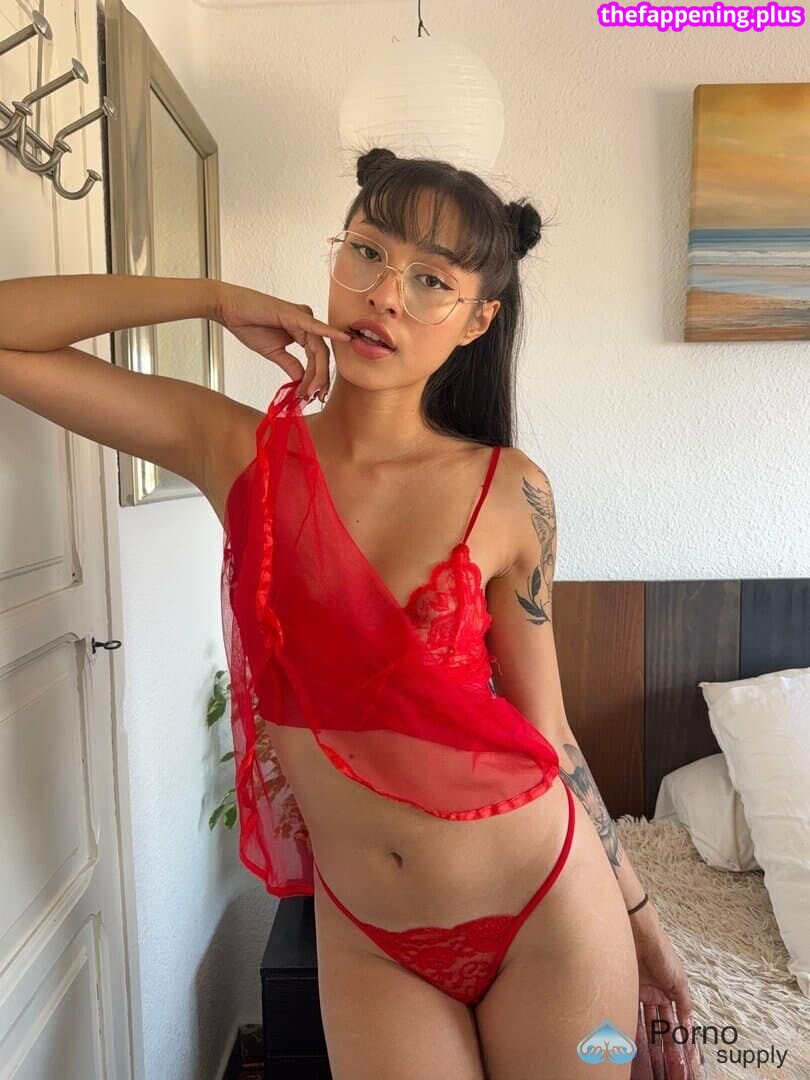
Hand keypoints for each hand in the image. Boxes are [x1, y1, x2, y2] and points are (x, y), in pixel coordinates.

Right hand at [215, 283, 350, 399]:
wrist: (229, 309)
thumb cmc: (249, 325)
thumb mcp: (274, 352)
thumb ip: (290, 365)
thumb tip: (301, 380)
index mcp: (303, 332)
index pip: (317, 358)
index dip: (316, 379)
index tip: (310, 396)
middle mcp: (307, 324)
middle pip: (322, 355)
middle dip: (320, 379)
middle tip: (315, 397)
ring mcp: (302, 317)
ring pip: (319, 348)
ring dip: (318, 372)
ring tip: (312, 390)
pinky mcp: (295, 314)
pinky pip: (316, 327)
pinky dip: (330, 332)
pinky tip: (344, 338)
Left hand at [630, 922, 705, 1078]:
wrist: (638, 935)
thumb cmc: (661, 953)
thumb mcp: (679, 980)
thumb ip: (684, 1003)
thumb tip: (689, 1025)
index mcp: (668, 993)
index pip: (674, 1024)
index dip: (678, 1043)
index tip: (682, 1062)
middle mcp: (652, 997)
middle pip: (659, 1030)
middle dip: (664, 1051)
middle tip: (666, 1072)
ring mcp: (638, 996)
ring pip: (644, 1028)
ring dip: (649, 1048)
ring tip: (652, 1067)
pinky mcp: (625, 993)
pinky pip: (632, 1018)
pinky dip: (635, 1035)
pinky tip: (637, 1050)